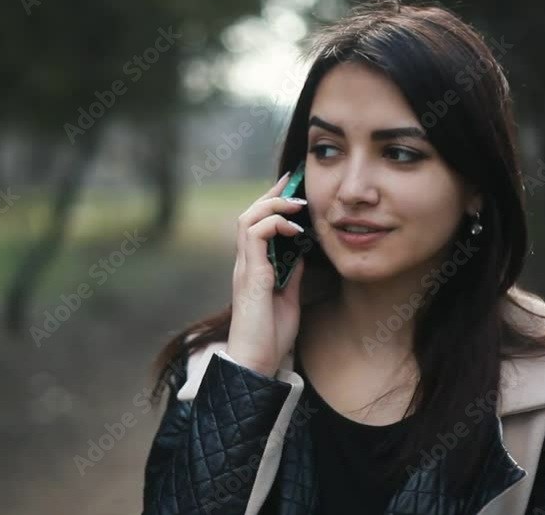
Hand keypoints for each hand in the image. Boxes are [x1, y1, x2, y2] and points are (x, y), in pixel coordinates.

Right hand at [226, 172, 307, 376]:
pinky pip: (255, 236)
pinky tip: (293, 228)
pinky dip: (273, 225)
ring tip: (295, 203)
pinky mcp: (251, 275)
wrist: (256, 362)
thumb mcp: (288, 299)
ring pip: (248, 220)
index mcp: (253, 269)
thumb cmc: (269, 337)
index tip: (290, 188)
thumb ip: (290, 275)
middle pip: (250, 215)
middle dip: (271, 195)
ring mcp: (245, 268)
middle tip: (292, 182)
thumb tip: (299, 254)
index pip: (256, 226)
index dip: (272, 204)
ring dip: (273, 206)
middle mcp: (245, 264)